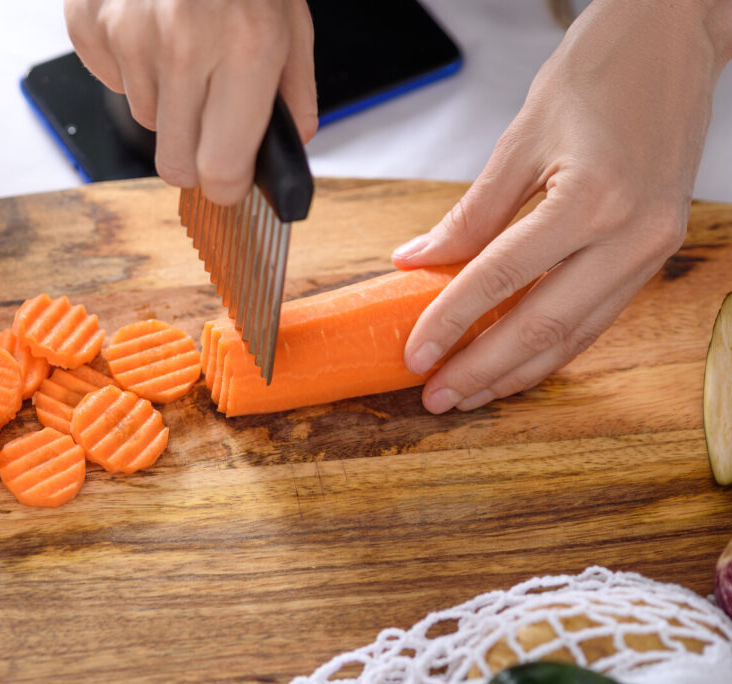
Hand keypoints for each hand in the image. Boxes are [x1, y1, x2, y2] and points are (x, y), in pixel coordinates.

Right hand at [64, 0, 317, 204]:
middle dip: (195, 157)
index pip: (221, 169)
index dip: (227, 187)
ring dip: (168, 100)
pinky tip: (151, 31)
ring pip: (146, 120)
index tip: (229, 182)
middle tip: (210, 125)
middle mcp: (185, 45)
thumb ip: (293, 95)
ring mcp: (130, 33)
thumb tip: (285, 150)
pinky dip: (131, 68)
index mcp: (247, 49)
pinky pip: (110, 81)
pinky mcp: (89, 21)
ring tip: (185, 48)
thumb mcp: (292, 21)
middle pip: (174, 165)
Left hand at [391, 0, 731, 413]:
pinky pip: (599, 314)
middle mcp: (632, 234)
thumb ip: (471, 212)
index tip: (415, 353)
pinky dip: (555, 345)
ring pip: (577, 332)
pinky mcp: (656, 251)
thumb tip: (417, 260)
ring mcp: (652, 247)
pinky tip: (519, 364)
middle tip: (437, 398)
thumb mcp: (521, 137)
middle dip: (484, 369)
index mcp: (592, 198)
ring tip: (470, 393)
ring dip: (519, 370)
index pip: (501, 279)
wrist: (678, 38)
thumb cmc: (603, 70)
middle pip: (544, 324)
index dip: (452, 322)